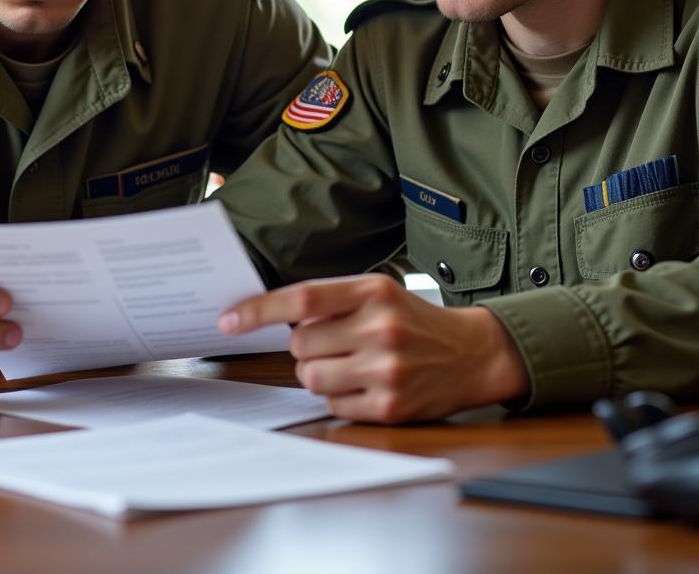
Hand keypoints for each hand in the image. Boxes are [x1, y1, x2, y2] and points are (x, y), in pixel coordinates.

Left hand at [218, 274, 528, 422]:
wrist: (471, 354)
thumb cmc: (412, 320)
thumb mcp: (377, 293)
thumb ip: (330, 300)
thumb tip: (268, 315)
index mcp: (372, 292)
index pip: (303, 298)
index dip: (259, 309)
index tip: (227, 320)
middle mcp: (380, 328)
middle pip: (300, 344)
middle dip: (306, 346)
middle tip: (335, 342)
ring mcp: (386, 370)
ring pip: (310, 377)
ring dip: (318, 372)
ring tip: (349, 363)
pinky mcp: (390, 407)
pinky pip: (334, 405)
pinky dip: (340, 396)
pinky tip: (366, 384)